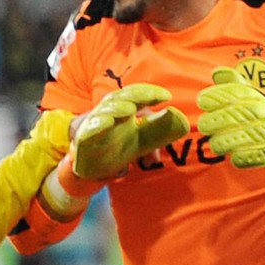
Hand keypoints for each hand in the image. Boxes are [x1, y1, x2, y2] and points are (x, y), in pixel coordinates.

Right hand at [71, 83, 187, 179]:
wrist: (94, 171)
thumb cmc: (117, 149)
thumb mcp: (144, 139)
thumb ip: (161, 129)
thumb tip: (180, 117)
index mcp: (122, 109)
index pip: (135, 95)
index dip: (150, 92)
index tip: (167, 96)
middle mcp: (107, 113)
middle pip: (119, 98)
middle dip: (135, 95)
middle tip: (151, 97)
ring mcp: (94, 126)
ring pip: (104, 112)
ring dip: (117, 108)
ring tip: (130, 108)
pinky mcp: (84, 141)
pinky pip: (88, 131)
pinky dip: (96, 125)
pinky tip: (107, 122)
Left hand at [198, 68, 264, 180]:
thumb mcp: (261, 97)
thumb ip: (237, 85)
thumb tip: (216, 72)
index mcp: (260, 99)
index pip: (231, 94)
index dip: (212, 97)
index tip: (203, 101)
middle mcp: (263, 114)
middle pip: (226, 117)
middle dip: (211, 122)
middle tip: (206, 126)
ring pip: (231, 140)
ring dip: (220, 143)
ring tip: (218, 143)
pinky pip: (244, 158)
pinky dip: (238, 158)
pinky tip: (235, 155)